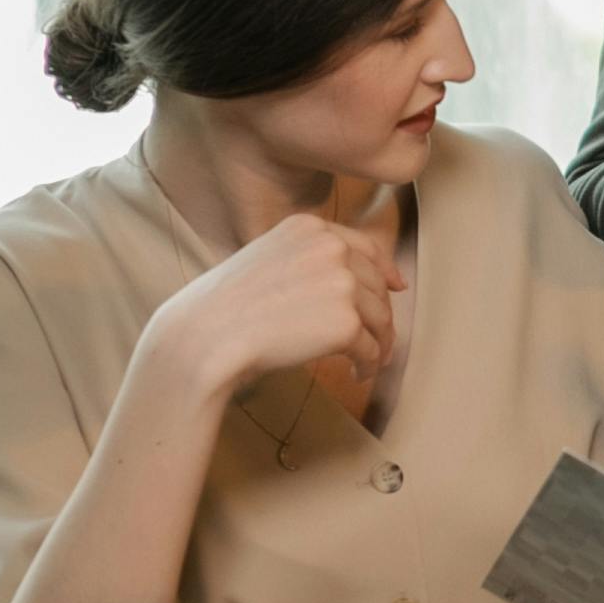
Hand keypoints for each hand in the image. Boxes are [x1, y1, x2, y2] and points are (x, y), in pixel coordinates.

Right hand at [162, 208, 398, 406]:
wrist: (207, 336)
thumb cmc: (227, 307)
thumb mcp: (268, 259)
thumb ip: (310, 261)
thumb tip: (360, 283)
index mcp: (309, 227)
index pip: (365, 246)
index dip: (385, 270)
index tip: (397, 286)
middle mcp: (330, 248)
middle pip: (376, 286)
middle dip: (379, 316)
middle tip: (376, 341)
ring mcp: (341, 283)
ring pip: (380, 319)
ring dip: (378, 344)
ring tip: (367, 363)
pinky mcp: (345, 323)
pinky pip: (370, 349)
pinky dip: (367, 365)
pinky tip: (355, 374)